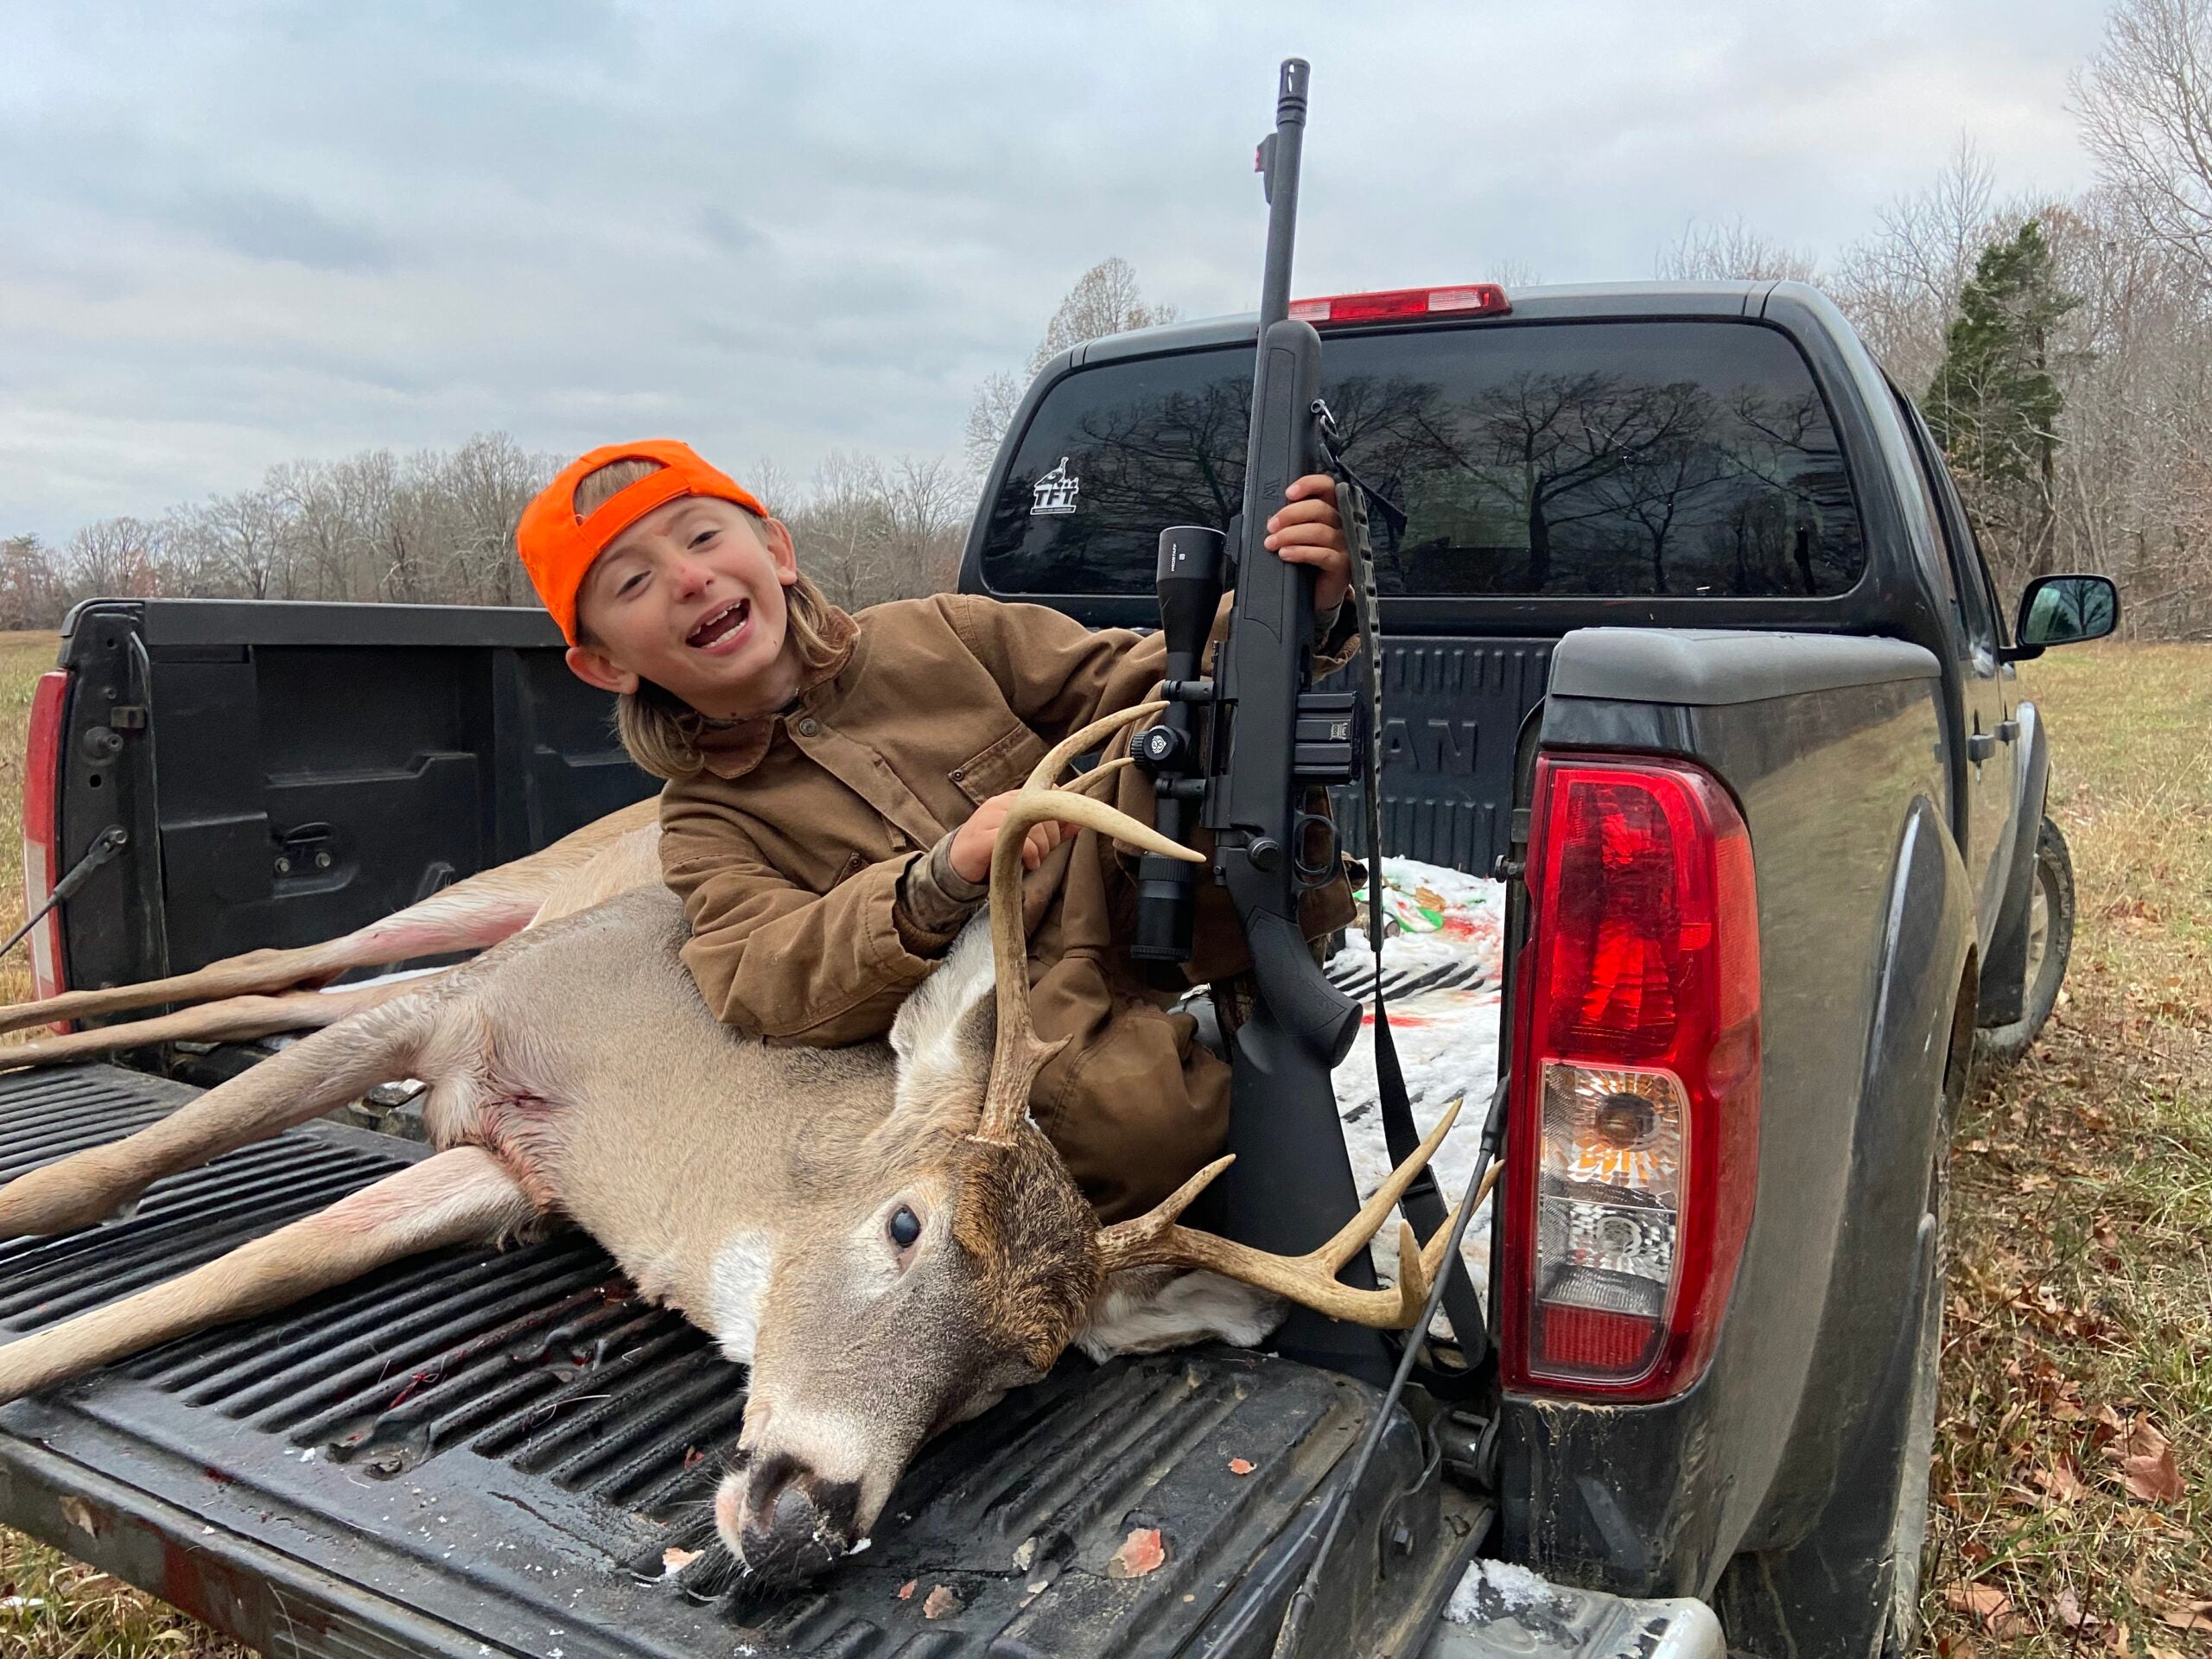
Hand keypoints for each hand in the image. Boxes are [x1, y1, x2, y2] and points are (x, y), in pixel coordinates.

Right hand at [949, 791, 1074, 885]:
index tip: (1057, 835)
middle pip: (1044, 813)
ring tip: (1035, 861)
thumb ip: (1053, 830)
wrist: (957, 863)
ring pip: (1034, 828)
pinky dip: (1031, 856)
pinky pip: (1020, 842)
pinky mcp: (984, 838)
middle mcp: (1001, 803)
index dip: (1060, 814)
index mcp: (1012, 798)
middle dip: (1052, 838)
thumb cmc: (994, 849)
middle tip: (1043, 854)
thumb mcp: (1027, 838)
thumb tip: (1080, 823)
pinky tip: (1028, 864)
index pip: (1050, 791)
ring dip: (1042, 850)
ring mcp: (990, 818)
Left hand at [1265, 473, 1350, 613]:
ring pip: (1318, 531)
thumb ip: (1289, 522)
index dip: (1309, 485)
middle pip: (1320, 508)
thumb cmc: (1306, 561)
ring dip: (1290, 535)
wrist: (1317, 593)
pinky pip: (1322, 554)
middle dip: (1291, 514)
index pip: (1326, 487)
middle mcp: (1341, 524)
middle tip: (1271, 526)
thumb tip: (1270, 516)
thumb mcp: (1297, 536)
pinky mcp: (1343, 565)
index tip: (1288, 493)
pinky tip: (1286, 554)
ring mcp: (1344, 544)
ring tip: (1272, 543)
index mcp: (1330, 510)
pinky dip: (1300, 552)